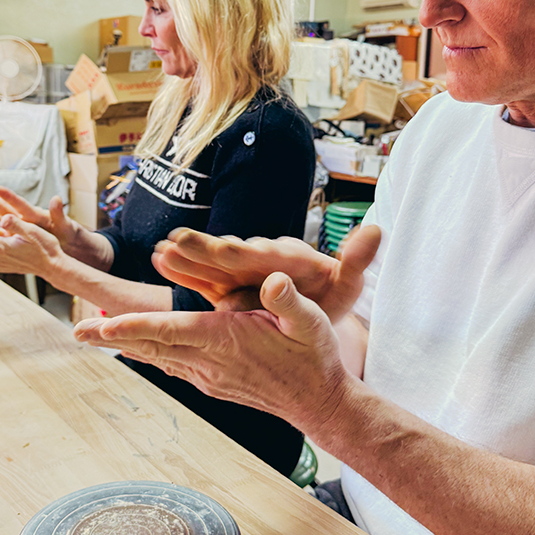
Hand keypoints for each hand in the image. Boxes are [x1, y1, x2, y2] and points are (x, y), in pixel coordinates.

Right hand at [0, 185, 79, 251]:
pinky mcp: (13, 237)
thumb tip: (57, 198)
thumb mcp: (65, 224)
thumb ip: (58, 213)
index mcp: (35, 216)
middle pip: (3, 207)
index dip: (12, 198)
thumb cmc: (66, 232)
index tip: (0, 188)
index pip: (21, 206)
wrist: (66, 242)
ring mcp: (16, 227)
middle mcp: (23, 219)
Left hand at [73, 271, 351, 428]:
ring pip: (157, 358)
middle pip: (152, 347)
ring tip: (90, 335)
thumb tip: (275, 279)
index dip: (136, 328)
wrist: (321, 402)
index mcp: (228, 341)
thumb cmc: (315, 357)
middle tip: (76, 330)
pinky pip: (172, 366)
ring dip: (123, 346)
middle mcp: (211, 362)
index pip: (172, 331)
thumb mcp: (311, 322)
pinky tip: (135, 349)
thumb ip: (288, 300)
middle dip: (112, 337)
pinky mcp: (212, 383)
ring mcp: (209, 376)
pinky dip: (147, 354)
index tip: (103, 326)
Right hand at [151, 224, 380, 322]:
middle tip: (179, 241)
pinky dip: (180, 269)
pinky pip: (199, 277)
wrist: (312, 305)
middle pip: (229, 253)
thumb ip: (355, 259)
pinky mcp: (223, 284)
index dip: (246, 251)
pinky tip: (158, 259)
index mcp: (286, 259)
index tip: (228, 249)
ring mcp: (237, 270)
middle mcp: (257, 259)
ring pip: (208, 262)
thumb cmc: (330, 294)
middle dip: (205, 250)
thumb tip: (376, 229)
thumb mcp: (347, 282)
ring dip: (186, 257)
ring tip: (161, 250)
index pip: (265, 253)